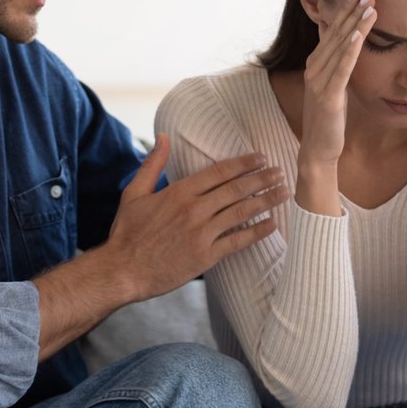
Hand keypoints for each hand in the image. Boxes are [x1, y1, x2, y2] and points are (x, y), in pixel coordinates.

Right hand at [101, 134, 287, 300]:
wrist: (122, 270)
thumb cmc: (127, 233)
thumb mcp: (134, 193)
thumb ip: (152, 164)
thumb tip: (163, 137)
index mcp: (178, 192)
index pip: (219, 172)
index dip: (243, 163)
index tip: (261, 158)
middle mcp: (193, 210)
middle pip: (235, 189)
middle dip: (261, 178)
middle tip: (280, 172)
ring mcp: (201, 233)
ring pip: (241, 212)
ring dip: (266, 200)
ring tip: (283, 192)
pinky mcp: (205, 256)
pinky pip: (238, 241)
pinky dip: (257, 232)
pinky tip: (272, 224)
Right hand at [301, 0, 376, 164]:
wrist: (318, 148)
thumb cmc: (328, 118)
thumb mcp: (332, 85)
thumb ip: (335, 64)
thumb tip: (341, 43)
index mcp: (314, 64)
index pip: (330, 31)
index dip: (343, 11)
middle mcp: (313, 68)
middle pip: (334, 34)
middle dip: (351, 11)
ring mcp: (318, 82)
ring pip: (339, 47)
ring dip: (355, 26)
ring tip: (369, 6)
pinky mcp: (328, 95)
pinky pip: (341, 69)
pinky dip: (349, 51)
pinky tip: (357, 36)